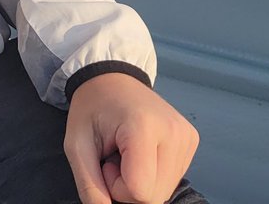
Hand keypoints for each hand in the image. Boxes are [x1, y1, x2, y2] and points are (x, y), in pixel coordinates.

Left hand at [64, 73, 198, 203]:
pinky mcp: (191, 140)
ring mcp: (186, 135)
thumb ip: (90, 186)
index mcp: (144, 127)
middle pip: (155, 196)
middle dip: (129, 187)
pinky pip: (173, 178)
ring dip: (142, 182)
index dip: (117, 187)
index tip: (107, 161)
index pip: (140, 192)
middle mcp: (174, 131)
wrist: (110, 76)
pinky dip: (154, 174)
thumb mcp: (76, 145)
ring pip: (165, 191)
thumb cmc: (92, 107)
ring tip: (127, 152)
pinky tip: (142, 151)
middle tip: (116, 157)